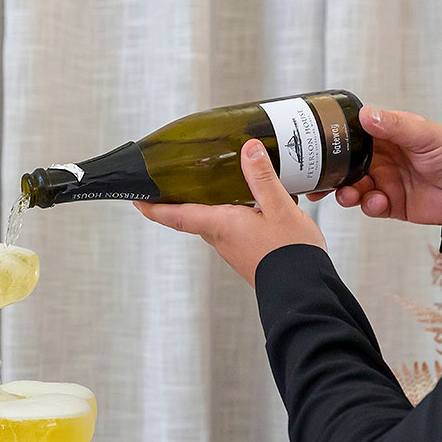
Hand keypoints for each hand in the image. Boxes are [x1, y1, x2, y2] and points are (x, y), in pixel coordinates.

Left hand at [135, 139, 325, 286]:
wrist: (304, 291)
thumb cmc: (290, 254)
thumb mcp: (280, 208)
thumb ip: (263, 178)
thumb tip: (249, 150)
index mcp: (221, 225)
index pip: (177, 215)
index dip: (154, 207)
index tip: (137, 198)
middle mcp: (221, 238)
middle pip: (194, 215)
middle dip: (183, 199)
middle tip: (174, 181)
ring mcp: (233, 248)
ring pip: (215, 221)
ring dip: (213, 204)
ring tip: (218, 182)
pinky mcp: (247, 253)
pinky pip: (234, 228)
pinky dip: (236, 212)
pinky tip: (254, 203)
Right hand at [305, 106, 441, 226]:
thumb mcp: (425, 134)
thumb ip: (394, 126)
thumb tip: (366, 114)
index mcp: (386, 138)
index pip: (351, 139)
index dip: (332, 146)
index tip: (315, 152)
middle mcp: (381, 160)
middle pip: (345, 168)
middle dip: (330, 177)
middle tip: (318, 184)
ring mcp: (385, 182)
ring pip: (352, 189)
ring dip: (346, 193)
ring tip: (349, 195)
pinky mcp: (391, 204)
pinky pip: (370, 207)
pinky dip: (369, 206)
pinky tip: (378, 202)